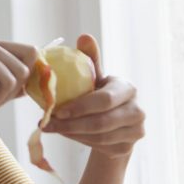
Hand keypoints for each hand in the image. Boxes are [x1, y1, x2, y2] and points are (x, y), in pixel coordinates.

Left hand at [40, 34, 144, 157]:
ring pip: (98, 138)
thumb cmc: (100, 94)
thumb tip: (83, 36)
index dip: (80, 107)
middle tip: (46, 124)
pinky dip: (79, 141)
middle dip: (70, 124)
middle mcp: (138, 111)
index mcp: (128, 89)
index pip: (104, 100)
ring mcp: (136, 132)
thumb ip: (90, 58)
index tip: (56, 110)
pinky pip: (99, 147)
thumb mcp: (95, 77)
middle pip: (101, 123)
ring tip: (52, 127)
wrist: (114, 122)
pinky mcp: (128, 148)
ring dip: (71, 133)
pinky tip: (66, 134)